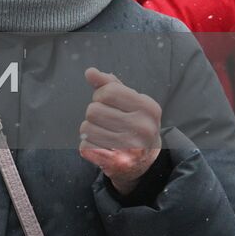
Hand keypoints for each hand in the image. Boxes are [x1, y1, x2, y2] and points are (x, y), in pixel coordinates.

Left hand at [78, 68, 162, 194]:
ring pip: (86, 129)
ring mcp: (131, 148)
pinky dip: (89, 146)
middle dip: (95, 114)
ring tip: (105, 134)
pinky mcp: (117, 163)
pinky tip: (103, 147)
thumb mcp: (129, 101)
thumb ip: (109, 84)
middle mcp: (143, 128)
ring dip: (90, 130)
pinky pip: (85, 147)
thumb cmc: (133, 123)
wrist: (145, 161)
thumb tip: (90, 72)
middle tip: (107, 122)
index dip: (101, 95)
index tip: (109, 104)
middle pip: (93, 110)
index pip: (108, 91)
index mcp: (148, 108)